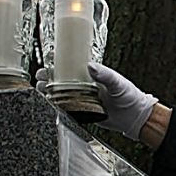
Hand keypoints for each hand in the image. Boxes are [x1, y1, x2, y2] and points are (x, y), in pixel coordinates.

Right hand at [35, 63, 157, 139]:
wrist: (134, 117)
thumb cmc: (129, 96)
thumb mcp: (118, 83)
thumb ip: (105, 75)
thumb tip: (90, 66)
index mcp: (91, 75)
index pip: (71, 64)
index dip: (59, 60)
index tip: (50, 57)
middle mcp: (84, 85)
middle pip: (60, 78)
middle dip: (47, 76)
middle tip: (41, 76)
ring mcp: (81, 98)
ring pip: (59, 93)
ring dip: (47, 90)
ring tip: (40, 88)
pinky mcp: (81, 112)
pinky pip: (64, 107)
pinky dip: (54, 105)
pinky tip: (47, 102)